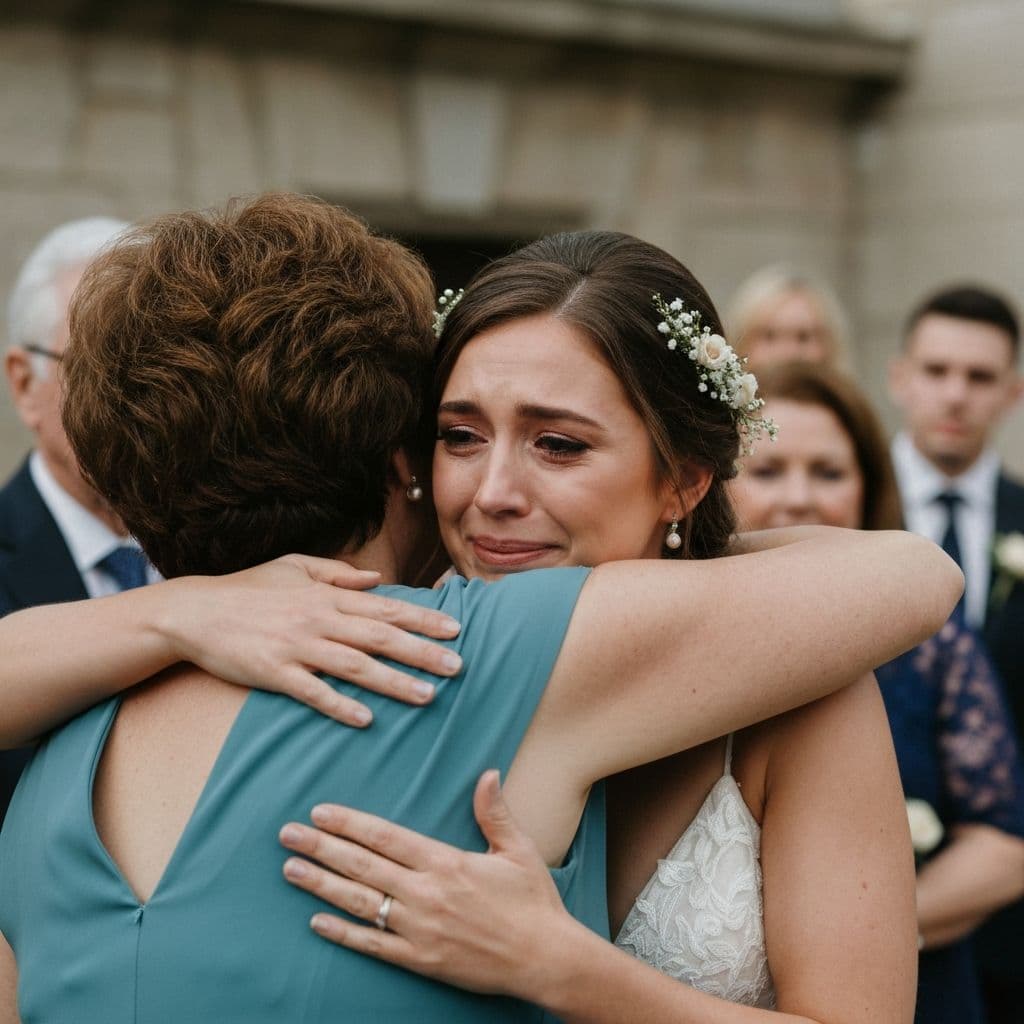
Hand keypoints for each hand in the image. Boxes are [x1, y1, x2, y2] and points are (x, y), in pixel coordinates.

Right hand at [161, 554, 461, 726]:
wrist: (196, 612)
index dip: (423, 619)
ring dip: (394, 681)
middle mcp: (318, 620)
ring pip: (355, 666)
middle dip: (422, 652)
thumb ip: (338, 575)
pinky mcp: (274, 673)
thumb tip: (377, 579)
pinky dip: (340, 705)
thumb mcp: (295, 568)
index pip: (386, 608)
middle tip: (459, 666)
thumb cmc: (248, 589)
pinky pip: (313, 692)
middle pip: (380, 637)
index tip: (456, 630)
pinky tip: (367, 718)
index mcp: (327, 597)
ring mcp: (297, 647)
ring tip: (428, 695)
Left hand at [279, 771, 578, 998]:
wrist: (544, 958)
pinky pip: (373, 945)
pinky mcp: (420, 959)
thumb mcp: (517, 850)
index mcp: (446, 862)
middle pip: (363, 865)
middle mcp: (426, 893)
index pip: (386, 837)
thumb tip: (487, 773)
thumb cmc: (532, 901)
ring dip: (322, 885)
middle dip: (321, 848)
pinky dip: (342, 933)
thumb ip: (494, 812)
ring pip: (360, 902)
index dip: (349, 823)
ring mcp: (419, 929)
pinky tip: (317, 921)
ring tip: (291, 870)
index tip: (320, 812)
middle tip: (287, 835)